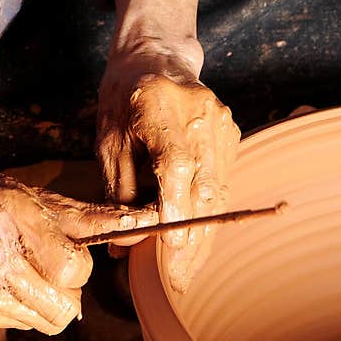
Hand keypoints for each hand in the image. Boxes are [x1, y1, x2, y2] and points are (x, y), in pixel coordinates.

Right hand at [0, 162, 157, 333]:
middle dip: (68, 289)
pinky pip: (24, 326)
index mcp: (15, 219)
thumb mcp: (44, 199)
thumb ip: (97, 219)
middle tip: (49, 265)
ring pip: (48, 322)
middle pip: (65, 306)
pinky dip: (25, 307)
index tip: (66, 252)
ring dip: (49, 300)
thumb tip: (150, 222)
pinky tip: (7, 280)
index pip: (74, 270)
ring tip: (28, 271)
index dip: (79, 266)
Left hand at [97, 40, 240, 292]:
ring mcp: (223, 127)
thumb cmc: (123, 100)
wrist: (157, 58)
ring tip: (186, 273)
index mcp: (161, 109)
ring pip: (218, 193)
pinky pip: (221, 184)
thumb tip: (122, 245)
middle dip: (192, 241)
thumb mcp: (108, 141)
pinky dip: (209, 216)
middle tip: (178, 281)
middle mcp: (202, 117)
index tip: (172, 253)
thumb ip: (116, 191)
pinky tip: (196, 244)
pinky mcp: (231, 137)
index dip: (176, 212)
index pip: (176, 168)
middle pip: (204, 189)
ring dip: (204, 236)